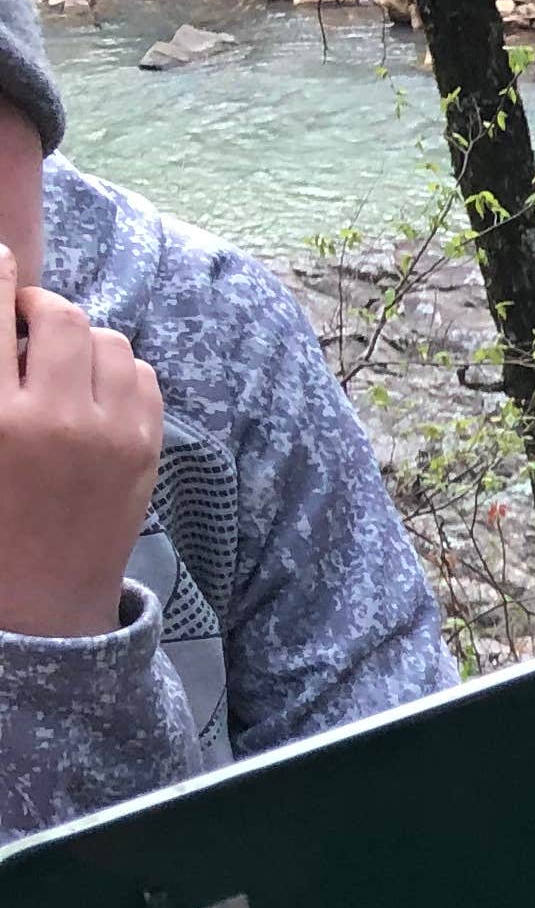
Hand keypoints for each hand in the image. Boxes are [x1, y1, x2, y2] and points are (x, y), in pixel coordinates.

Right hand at [0, 243, 163, 640]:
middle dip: (39, 308)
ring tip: (57, 362)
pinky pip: (142, 376)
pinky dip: (117, 370)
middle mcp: (54, 422)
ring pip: (108, 341)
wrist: (41, 599)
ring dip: (80, 339)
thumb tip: (2, 319)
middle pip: (60, 317)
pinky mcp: (147, 450)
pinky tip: (91, 390)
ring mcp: (111, 436)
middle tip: (23, 321)